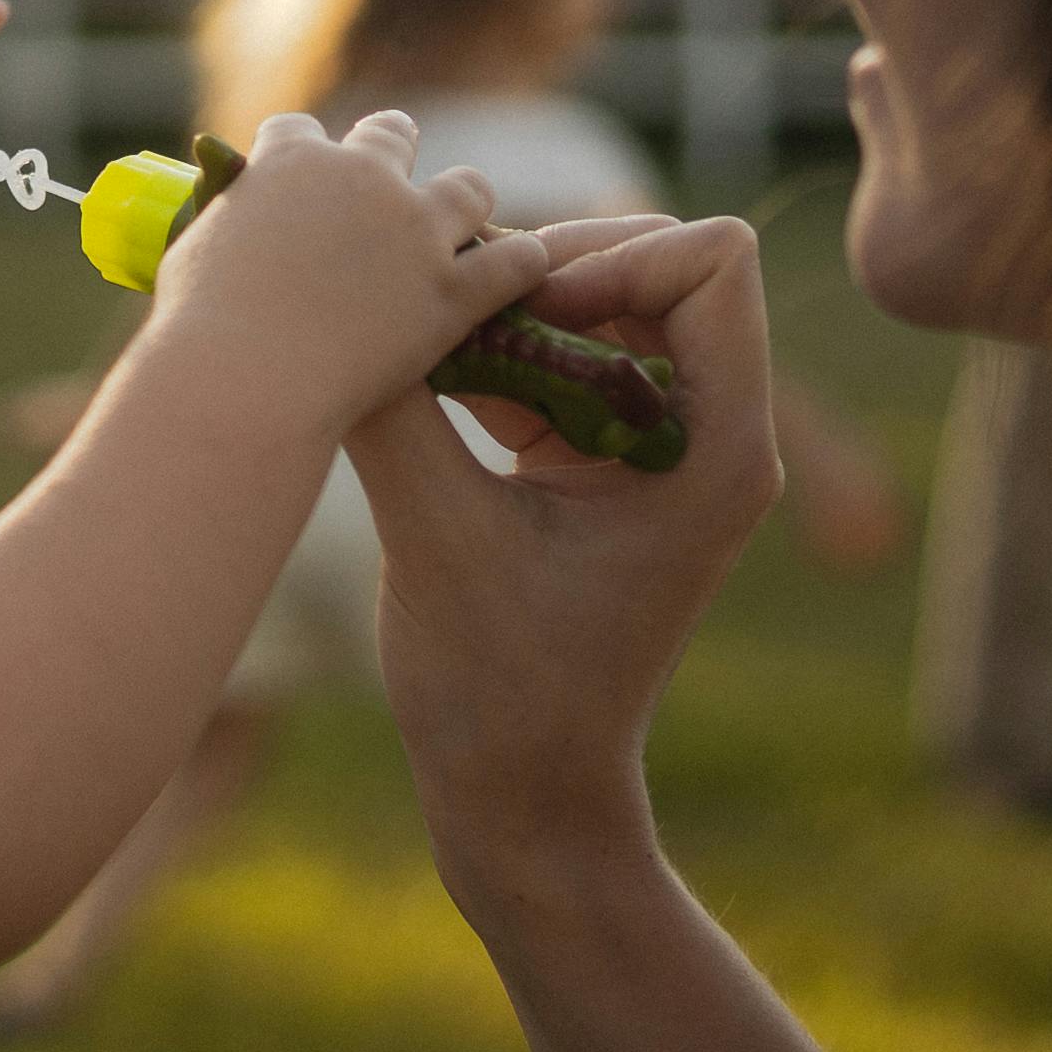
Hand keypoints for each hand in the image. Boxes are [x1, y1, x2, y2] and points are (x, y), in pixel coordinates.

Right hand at [141, 109, 551, 437]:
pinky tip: (520, 282)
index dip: (300, 153)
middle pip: (389, 135)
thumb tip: (230, 242)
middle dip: (389, 152)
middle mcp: (359, 176)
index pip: (297, 132)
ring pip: (468, 188)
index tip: (302, 179)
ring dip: (464, 204)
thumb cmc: (198, 329)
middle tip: (389, 191)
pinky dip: (520, 268)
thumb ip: (226, 234)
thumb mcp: (191, 256)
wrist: (243, 376)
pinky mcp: (452, 287)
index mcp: (288, 162)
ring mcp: (413, 229)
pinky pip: (514, 262)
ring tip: (462, 234)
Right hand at [348, 213, 780, 868]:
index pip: (712, 259)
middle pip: (653, 260)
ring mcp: (660, 445)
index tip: (515, 313)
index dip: (609, 257)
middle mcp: (710, 432)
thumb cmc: (497, 688)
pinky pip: (559, 355)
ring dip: (507, 312)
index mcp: (716, 448)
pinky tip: (426, 394)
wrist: (524, 794)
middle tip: (452, 321)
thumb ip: (395, 407)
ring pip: (597, 300)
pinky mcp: (605, 462)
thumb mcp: (435, 536)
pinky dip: (492, 354)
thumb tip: (335, 306)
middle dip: (544, 270)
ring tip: (428, 359)